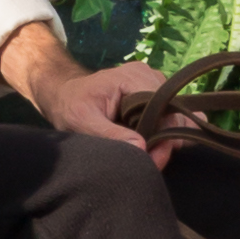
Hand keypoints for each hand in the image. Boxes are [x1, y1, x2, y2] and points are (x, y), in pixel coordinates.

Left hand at [0, 26, 171, 156]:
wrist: (64, 96)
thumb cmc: (70, 106)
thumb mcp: (83, 122)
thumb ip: (110, 134)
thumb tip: (141, 148)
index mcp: (132, 77)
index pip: (164, 107)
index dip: (164, 134)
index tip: (155, 158)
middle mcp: (148, 75)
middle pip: (174, 111)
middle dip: (167, 140)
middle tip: (153, 162)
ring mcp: (153, 82)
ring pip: (175, 115)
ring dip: (167, 138)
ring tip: (151, 155)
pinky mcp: (153, 93)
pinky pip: (171, 114)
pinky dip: (168, 131)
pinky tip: (159, 145)